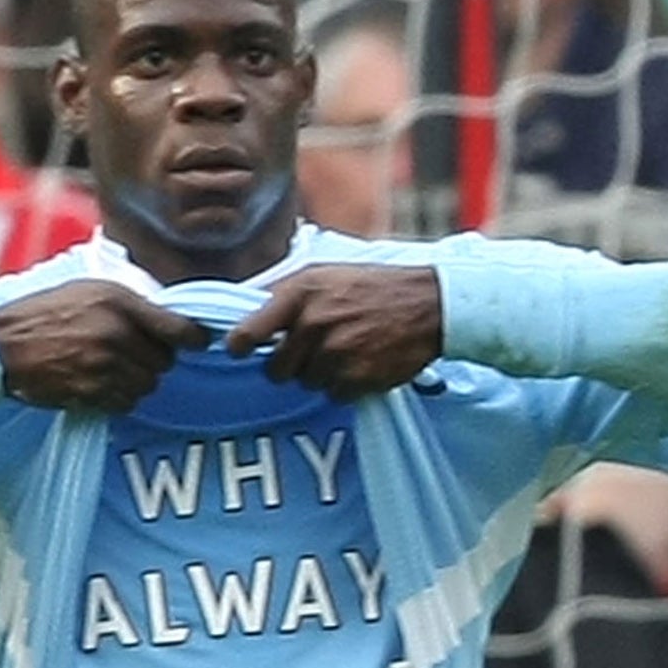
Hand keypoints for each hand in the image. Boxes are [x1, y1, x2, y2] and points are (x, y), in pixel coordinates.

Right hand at [0, 280, 210, 413]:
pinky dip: (117, 398)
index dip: (194, 338)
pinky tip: (97, 384)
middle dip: (152, 361)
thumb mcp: (89, 290)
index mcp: (118, 302)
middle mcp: (115, 332)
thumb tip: (171, 322)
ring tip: (109, 369)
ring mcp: (104, 365)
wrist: (2, 344)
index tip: (199, 342)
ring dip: (134, 382)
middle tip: (129, 355)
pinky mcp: (91, 392)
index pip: (178, 327)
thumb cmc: (44, 313)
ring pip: (147, 386)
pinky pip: (125, 403)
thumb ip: (131, 305)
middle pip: (164, 362)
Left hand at [225, 263, 441, 399]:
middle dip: (289, 364)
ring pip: (306, 383)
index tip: (240, 350)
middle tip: (312, 349)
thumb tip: (242, 310)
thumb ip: (282, 292)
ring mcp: (336, 353)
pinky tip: (361, 361)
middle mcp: (314, 323)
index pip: (248, 332)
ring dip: (320, 373)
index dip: (240, 345)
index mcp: (300, 293)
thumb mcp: (323, 273)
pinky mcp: (357, 377)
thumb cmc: (370, 286)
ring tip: (345, 348)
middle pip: (275, 369)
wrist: (428, 304)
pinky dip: (344, 384)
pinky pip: (334, 394)